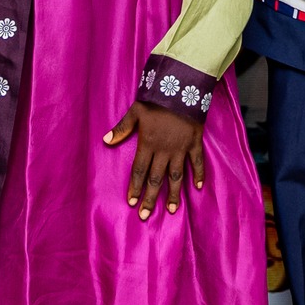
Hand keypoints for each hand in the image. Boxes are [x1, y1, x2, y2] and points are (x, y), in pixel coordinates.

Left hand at [104, 102, 205, 219]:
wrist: (183, 88)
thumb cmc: (156, 99)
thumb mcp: (135, 111)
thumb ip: (122, 128)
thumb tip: (105, 140)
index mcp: (148, 143)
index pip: (139, 171)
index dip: (135, 188)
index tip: (132, 203)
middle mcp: (164, 150)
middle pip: (156, 179)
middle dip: (150, 198)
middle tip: (146, 215)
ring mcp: (181, 148)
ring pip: (176, 176)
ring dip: (173, 194)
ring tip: (171, 210)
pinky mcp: (194, 143)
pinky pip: (197, 162)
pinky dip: (199, 175)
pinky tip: (197, 188)